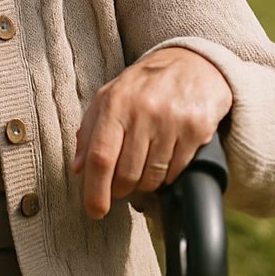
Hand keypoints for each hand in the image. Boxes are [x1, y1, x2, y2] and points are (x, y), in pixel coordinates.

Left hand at [71, 47, 231, 218]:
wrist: (192, 64)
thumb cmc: (144, 86)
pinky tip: (165, 161)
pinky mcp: (196, 129)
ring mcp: (171, 120)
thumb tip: (78, 168)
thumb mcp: (109, 98)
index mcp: (114, 103)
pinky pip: (177, 171)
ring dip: (146, 184)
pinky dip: (168, 176)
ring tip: (144, 168)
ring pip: (153, 177)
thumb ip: (90, 131)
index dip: (95, 190)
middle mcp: (142, 111)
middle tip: (122, 185)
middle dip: (122, 189)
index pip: (100, 156)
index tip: (95, 210)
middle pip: (127, 173)